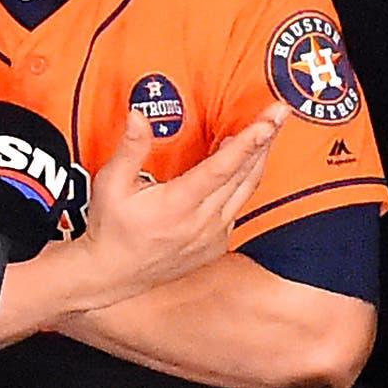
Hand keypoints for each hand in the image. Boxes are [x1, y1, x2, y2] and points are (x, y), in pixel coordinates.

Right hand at [59, 104, 284, 313]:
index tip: (268, 122)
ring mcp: (213, 236)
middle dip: (264, 141)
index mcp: (178, 206)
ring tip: (268, 131)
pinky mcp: (216, 245)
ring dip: (259, 159)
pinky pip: (238, 207)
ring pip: (246, 191)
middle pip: (244, 175)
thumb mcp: (111, 184)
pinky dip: (244, 183)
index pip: (222, 169)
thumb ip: (130, 148)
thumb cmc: (110, 228)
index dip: (247, 143)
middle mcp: (202, 223)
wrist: (112, 274)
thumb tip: (139, 115)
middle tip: (278, 113)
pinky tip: (242, 165)